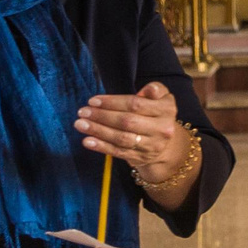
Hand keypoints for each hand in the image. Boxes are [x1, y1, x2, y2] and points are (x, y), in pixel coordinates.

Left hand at [76, 82, 190, 182]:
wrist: (165, 143)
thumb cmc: (156, 114)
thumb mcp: (162, 98)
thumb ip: (155, 90)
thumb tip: (146, 90)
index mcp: (166, 109)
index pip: (136, 104)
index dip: (113, 102)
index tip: (93, 100)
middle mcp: (161, 128)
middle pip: (127, 122)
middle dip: (102, 116)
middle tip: (83, 112)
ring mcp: (151, 145)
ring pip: (121, 138)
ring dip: (98, 131)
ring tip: (80, 124)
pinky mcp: (141, 157)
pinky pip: (118, 152)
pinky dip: (101, 147)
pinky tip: (87, 141)